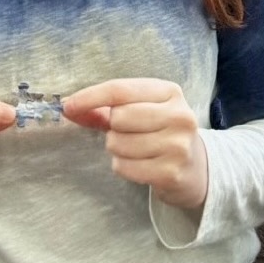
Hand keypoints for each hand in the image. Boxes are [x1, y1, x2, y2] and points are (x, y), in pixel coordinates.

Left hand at [63, 78, 208, 209]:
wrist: (196, 168)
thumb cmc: (159, 131)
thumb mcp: (140, 110)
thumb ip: (103, 108)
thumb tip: (67, 108)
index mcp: (170, 92)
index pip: (120, 89)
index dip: (90, 97)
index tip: (67, 106)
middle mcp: (179, 116)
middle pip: (118, 117)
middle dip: (112, 128)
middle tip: (127, 133)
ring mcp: (178, 146)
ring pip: (118, 144)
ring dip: (117, 149)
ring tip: (136, 150)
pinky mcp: (172, 173)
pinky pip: (124, 167)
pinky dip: (123, 166)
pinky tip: (140, 165)